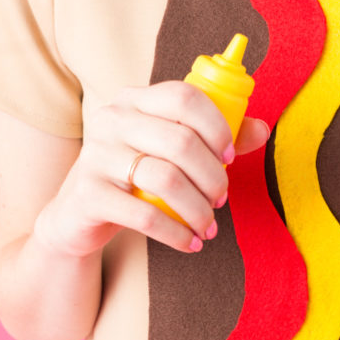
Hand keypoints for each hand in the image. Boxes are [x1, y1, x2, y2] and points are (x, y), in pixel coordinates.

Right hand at [34, 80, 270, 257]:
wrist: (77, 216)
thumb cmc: (134, 178)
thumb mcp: (169, 154)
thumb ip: (214, 139)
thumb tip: (262, 129)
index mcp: (133, 100)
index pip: (184, 96)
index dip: (217, 125)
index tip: (231, 156)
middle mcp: (111, 119)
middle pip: (180, 141)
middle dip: (213, 176)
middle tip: (222, 198)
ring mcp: (96, 155)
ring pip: (166, 179)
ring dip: (199, 208)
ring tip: (209, 225)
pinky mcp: (88, 194)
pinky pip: (145, 215)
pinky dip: (177, 233)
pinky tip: (191, 243)